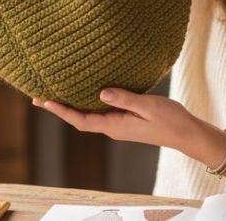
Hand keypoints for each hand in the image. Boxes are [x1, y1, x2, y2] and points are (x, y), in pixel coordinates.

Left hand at [33, 88, 209, 151]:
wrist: (187, 134)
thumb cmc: (170, 120)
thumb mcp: (148, 106)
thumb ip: (125, 99)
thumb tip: (101, 92)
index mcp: (115, 126)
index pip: (81, 120)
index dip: (61, 111)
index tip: (44, 101)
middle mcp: (113, 126)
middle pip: (79, 118)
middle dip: (59, 107)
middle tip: (38, 96)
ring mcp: (119, 124)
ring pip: (88, 114)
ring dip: (71, 104)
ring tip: (54, 92)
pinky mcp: (125, 119)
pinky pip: (100, 111)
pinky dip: (87, 102)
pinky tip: (84, 92)